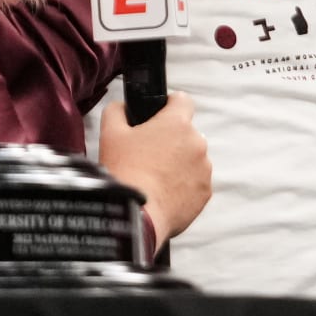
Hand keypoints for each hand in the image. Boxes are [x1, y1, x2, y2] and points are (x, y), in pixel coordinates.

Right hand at [100, 91, 212, 246]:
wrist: (135, 215)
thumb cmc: (123, 172)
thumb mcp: (110, 133)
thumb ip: (117, 110)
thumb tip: (122, 107)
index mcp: (177, 123)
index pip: (183, 100)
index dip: (169, 106)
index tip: (158, 116)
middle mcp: (197, 143)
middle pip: (186, 134)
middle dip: (170, 141)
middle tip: (148, 155)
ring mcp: (204, 169)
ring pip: (192, 159)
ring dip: (179, 164)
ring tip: (155, 178)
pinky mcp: (205, 193)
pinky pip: (195, 183)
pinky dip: (183, 186)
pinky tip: (163, 194)